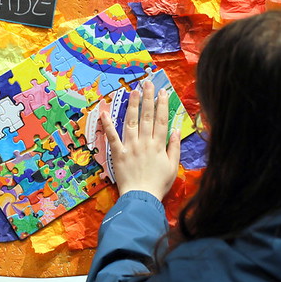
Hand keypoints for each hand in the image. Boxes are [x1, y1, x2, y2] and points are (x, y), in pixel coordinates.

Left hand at [100, 81, 180, 201]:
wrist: (141, 198)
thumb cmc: (158, 184)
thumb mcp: (173, 166)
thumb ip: (174, 147)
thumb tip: (176, 129)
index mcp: (158, 145)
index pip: (161, 120)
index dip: (162, 104)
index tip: (162, 91)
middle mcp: (144, 142)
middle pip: (146, 116)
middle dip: (147, 98)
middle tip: (147, 83)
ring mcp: (130, 147)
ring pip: (131, 122)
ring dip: (132, 105)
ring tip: (133, 91)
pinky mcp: (118, 154)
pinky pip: (112, 137)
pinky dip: (108, 125)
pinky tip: (104, 112)